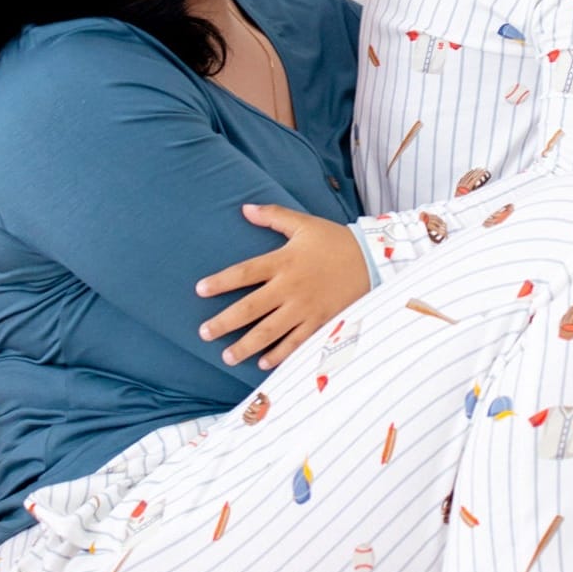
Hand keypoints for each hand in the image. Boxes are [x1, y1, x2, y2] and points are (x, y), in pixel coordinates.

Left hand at [195, 204, 369, 369]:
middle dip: (225, 323)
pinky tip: (264, 363)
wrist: (372, 259)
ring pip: (270, 331)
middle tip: (204, 333)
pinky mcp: (320, 322)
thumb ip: (273, 216)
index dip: (220, 282)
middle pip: (250, 308)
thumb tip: (245, 208)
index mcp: (283, 261)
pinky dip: (280, 354)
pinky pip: (296, 343)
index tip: (200, 290)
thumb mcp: (304, 224)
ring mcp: (305, 308)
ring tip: (227, 357)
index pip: (244, 273)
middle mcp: (290, 287)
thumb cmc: (334, 240)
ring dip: (246, 346)